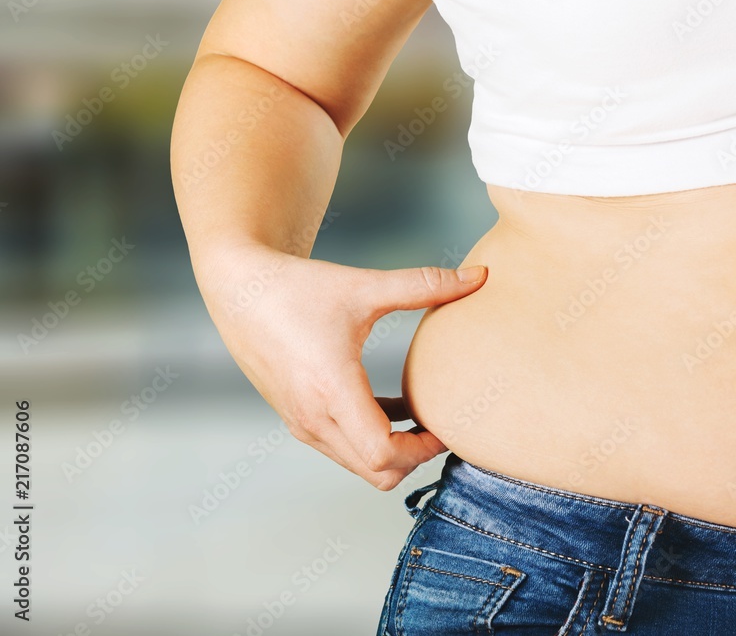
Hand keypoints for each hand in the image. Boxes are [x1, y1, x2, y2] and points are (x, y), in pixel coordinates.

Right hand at [197, 242, 487, 489]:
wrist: (238, 289)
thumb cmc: (298, 287)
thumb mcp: (364, 286)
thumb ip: (425, 285)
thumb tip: (481, 278)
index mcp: (331, 390)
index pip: (384, 454)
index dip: (423, 450)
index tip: (447, 426)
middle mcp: (312, 418)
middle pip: (377, 473)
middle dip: (414, 457)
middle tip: (442, 426)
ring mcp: (301, 424)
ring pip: (360, 467)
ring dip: (394, 450)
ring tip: (423, 419)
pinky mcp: (297, 420)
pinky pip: (344, 450)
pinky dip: (372, 440)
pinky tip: (395, 408)